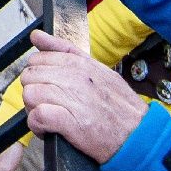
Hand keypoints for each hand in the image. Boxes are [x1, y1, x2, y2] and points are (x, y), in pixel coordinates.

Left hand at [19, 29, 147, 163]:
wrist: (140, 135)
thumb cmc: (119, 106)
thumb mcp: (97, 70)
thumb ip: (64, 50)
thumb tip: (36, 35)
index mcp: (80, 64)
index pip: (38, 59)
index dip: (38, 76)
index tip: (47, 88)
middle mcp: (75, 77)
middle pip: (30, 77)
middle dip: (33, 92)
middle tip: (47, 105)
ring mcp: (73, 99)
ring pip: (30, 95)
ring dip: (34, 110)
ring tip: (48, 119)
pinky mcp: (71, 122)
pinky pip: (37, 116)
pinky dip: (37, 125)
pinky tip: (47, 129)